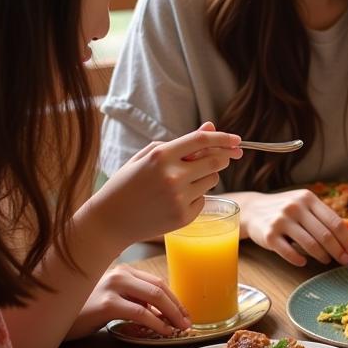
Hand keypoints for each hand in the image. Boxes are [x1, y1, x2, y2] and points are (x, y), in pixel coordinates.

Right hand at [66, 265, 190, 339]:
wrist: (53, 318)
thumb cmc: (83, 311)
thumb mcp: (112, 300)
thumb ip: (134, 300)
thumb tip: (162, 312)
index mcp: (122, 270)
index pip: (156, 282)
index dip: (174, 299)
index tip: (185, 313)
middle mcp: (118, 273)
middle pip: (159, 288)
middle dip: (177, 306)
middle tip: (188, 322)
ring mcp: (112, 286)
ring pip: (153, 297)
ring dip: (172, 314)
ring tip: (181, 327)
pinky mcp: (106, 303)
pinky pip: (140, 313)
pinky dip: (157, 323)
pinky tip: (165, 331)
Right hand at [93, 122, 241, 245]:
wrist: (110, 220)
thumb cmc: (128, 184)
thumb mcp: (148, 157)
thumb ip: (182, 142)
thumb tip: (211, 127)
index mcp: (160, 156)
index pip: (202, 140)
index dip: (224, 138)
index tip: (237, 139)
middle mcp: (173, 176)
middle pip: (216, 161)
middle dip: (225, 156)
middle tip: (227, 155)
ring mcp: (179, 198)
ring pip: (212, 180)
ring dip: (207, 176)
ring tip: (185, 180)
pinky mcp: (184, 216)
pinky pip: (203, 199)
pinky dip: (196, 196)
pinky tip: (175, 200)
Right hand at [241, 188, 347, 265]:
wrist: (252, 210)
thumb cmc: (285, 211)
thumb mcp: (304, 205)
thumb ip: (322, 218)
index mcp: (308, 198)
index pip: (335, 222)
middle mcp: (295, 206)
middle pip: (325, 235)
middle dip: (338, 251)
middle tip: (344, 261)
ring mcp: (281, 220)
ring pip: (310, 244)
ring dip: (322, 256)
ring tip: (326, 261)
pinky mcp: (269, 235)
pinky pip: (289, 252)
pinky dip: (299, 260)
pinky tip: (303, 262)